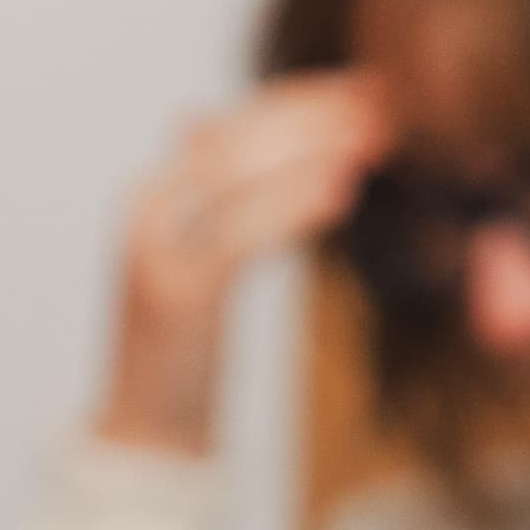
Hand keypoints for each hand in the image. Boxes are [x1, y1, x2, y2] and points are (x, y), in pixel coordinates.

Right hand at [95, 71, 394, 455]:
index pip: (234, 125)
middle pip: (237, 140)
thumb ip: (217, 202)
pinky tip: (343, 192)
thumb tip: (201, 123)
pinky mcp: (177, 295)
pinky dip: (293, 205)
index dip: (300, 100)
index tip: (365, 88)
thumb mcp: (205, 265)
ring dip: (313, 150)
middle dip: (313, 115)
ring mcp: (156, 251)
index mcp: (155, 196)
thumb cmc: (188, 356)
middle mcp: (147, 211)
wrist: (146, 440)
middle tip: (383, 101)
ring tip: (375, 139)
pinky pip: (242, 233)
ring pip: (237, 175)